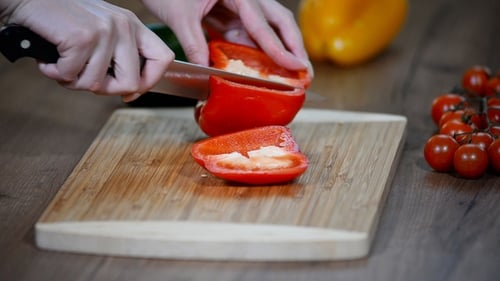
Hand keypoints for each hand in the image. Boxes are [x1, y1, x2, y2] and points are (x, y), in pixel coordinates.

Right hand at [2, 0, 172, 98]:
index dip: (149, 82)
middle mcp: (124, 26)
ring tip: (62, 64)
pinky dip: (56, 74)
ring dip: (73, 81)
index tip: (130, 93)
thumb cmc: (62, 20)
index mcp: (132, 25)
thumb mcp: (102, 32)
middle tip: (84, 78)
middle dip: (105, 90)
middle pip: (132, 83)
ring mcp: (105, 31)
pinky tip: (51, 60)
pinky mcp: (83, 38)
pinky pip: (73, 76)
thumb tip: (132, 90)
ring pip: (97, 84)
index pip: (163, 58)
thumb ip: (119, 56)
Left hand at [141, 0, 312, 75]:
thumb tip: (208, 71)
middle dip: (293, 46)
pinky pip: (250, 33)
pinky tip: (266, 67)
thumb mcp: (179, 16)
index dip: (280, 48)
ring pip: (267, 28)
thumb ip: (195, 44)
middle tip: (305, 71)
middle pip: (278, 20)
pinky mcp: (232, 13)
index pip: (262, 23)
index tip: (296, 66)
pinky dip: (259, 50)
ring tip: (291, 74)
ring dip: (279, 51)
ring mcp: (240, 5)